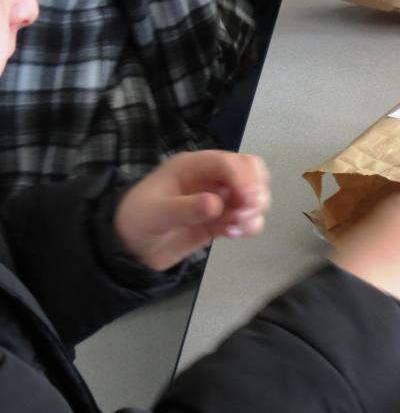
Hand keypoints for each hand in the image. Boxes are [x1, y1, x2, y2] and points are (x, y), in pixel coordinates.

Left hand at [114, 151, 270, 271]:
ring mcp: (219, 198)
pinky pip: (246, 216)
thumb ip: (185, 209)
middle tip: (252, 209)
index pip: (227, 162)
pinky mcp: (222, 219)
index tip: (249, 199)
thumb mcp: (155, 214)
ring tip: (241, 227)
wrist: (129, 250)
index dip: (243, 177)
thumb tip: (216, 204)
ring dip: (255, 209)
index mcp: (193, 166)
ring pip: (253, 193)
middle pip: (250, 170)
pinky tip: (235, 234)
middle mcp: (211, 178)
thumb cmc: (136, 221)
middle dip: (256, 189)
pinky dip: (250, 224)